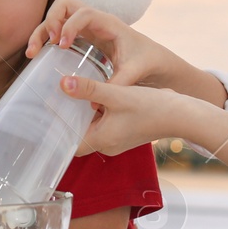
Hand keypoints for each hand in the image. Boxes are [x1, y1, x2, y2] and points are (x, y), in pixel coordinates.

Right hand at [25, 0, 174, 88]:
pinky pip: (58, 32)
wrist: (154, 60)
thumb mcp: (134, 72)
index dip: (70, 25)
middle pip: (64, 5)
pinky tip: (39, 56)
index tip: (62, 44)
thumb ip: (117, 84)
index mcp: (108, 23)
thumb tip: (94, 103)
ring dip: (42, 30)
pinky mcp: (81, 39)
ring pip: (57, 17)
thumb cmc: (147, 61)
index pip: (84, 12)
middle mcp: (94, 21)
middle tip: (49, 43)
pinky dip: (46, 40)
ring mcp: (86, 28)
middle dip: (51, 20)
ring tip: (33, 53)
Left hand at [60, 74, 196, 157]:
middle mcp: (107, 145)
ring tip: (70, 93)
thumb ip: (88, 89)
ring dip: (84, 113)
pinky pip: (104, 124)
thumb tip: (63, 83)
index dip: (57, 132)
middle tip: (55, 98)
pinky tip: (94, 95)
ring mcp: (117, 140)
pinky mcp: (125, 132)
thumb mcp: (116, 94)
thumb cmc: (151, 107)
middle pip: (79, 134)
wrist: (180, 114)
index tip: (46, 116)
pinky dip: (98, 112)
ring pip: (92, 127)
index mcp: (102, 141)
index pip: (69, 144)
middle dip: (69, 118)